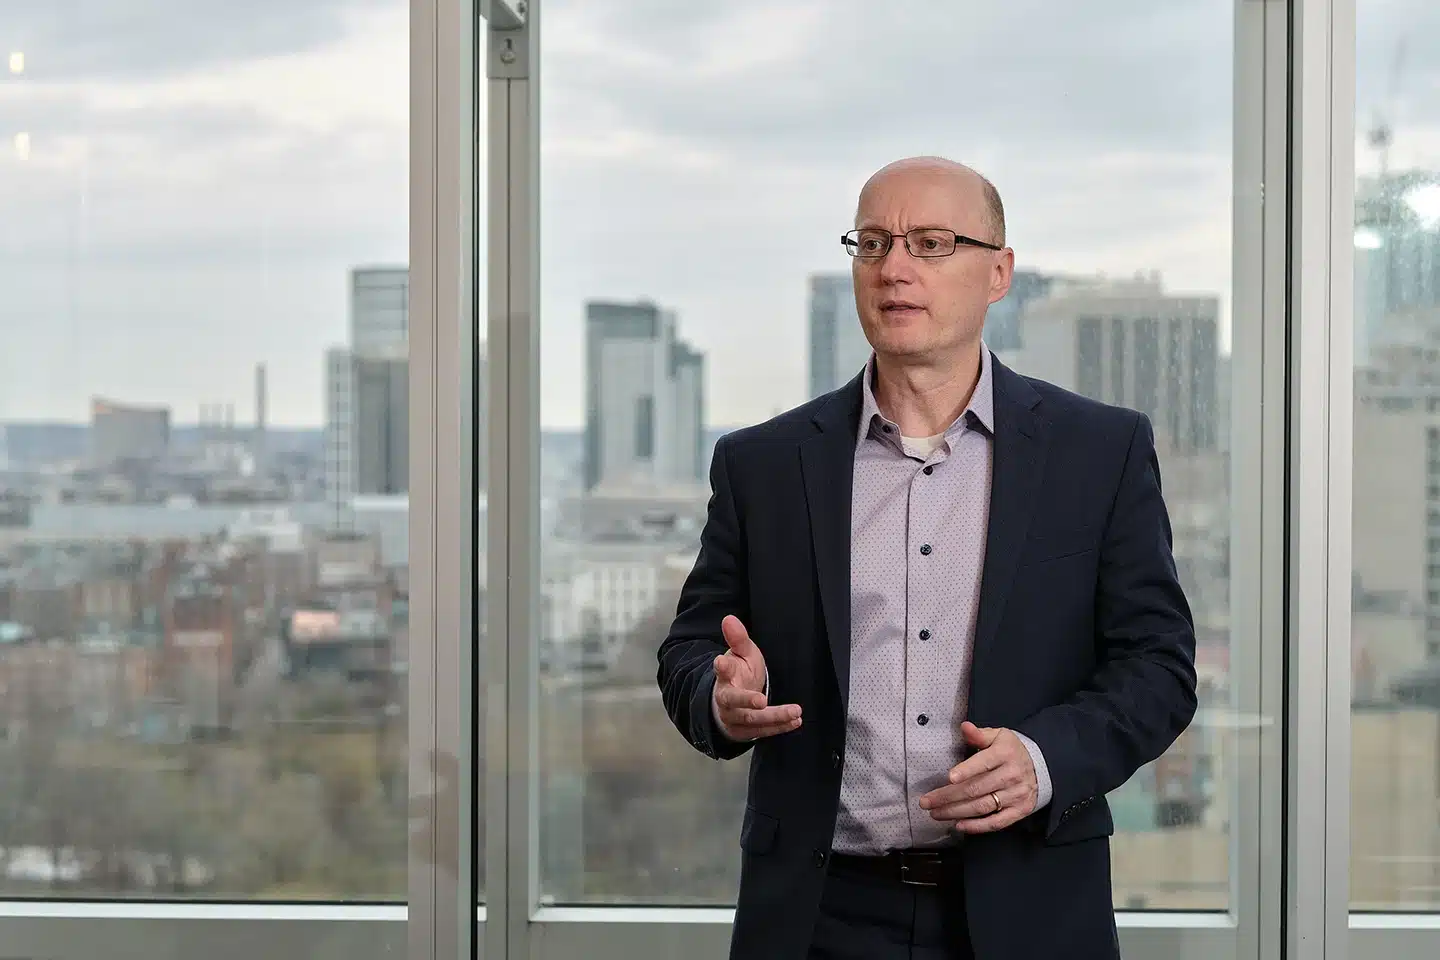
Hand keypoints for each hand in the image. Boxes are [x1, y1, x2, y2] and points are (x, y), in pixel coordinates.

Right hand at [712, 615, 801, 739]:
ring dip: (775, 717)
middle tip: (761, 700)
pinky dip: (780, 727)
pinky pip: (762, 731)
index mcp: (724, 677)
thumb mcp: (741, 654)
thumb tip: (729, 619)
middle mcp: (725, 699)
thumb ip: (738, 639)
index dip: (721, 667)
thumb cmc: (739, 674)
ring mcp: (733, 718)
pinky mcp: (743, 732)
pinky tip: (795, 721)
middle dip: (747, 701)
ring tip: (795, 712)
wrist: (731, 703)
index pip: (721, 670)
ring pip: (752, 720)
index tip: (721, 661)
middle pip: (734, 701)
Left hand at [918, 721, 1037, 833]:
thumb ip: (979, 735)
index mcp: (1005, 754)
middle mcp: (1012, 775)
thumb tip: (964, 727)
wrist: (1041, 766)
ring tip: (936, 813)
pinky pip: (996, 822)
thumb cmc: (1011, 750)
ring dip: (956, 812)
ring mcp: (1016, 795)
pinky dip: (977, 826)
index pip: (984, 763)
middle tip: (927, 801)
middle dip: (948, 796)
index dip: (966, 770)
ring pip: (982, 806)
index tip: (949, 777)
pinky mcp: (1019, 810)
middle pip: (976, 788)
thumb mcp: (998, 736)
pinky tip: (959, 825)